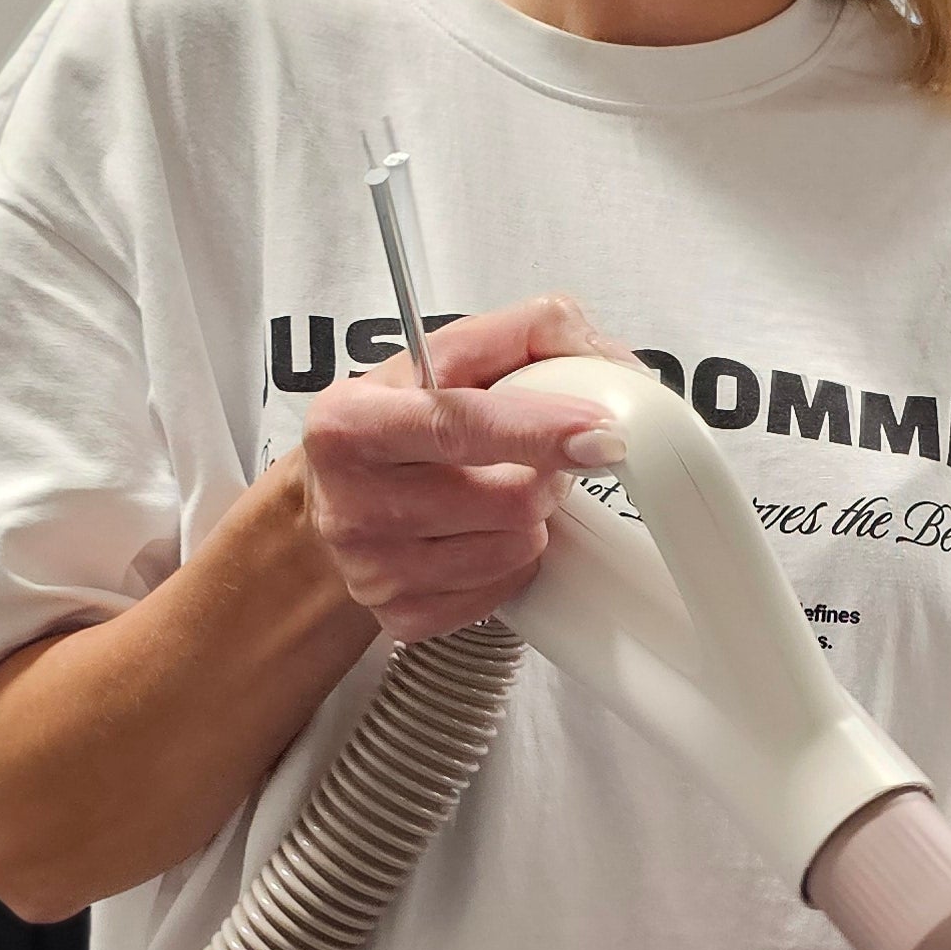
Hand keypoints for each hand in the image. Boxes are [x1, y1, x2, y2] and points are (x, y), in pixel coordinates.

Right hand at [301, 295, 628, 642]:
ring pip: (517, 549)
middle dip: (543, 474)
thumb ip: (533, 331)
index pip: (459, 425)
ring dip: (530, 517)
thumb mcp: (448, 354)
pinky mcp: (401, 617)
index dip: (540, 431)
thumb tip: (614, 365)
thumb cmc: (400, 418)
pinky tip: (480, 534)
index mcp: (352, 423)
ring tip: (495, 491)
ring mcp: (373, 571)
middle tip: (528, 459)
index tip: (603, 435)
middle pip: (508, 500)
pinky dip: (510, 561)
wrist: (336, 498)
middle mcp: (351, 503)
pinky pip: (503, 591)